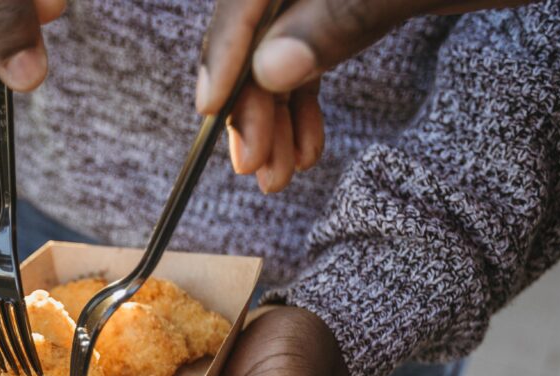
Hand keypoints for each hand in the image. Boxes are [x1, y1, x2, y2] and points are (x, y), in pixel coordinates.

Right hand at [197, 0, 532, 192]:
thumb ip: (349, 13)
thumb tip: (270, 67)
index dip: (225, 49)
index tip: (210, 111)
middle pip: (259, 23)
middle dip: (253, 100)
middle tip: (256, 167)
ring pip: (281, 43)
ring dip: (277, 113)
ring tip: (281, 174)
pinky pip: (312, 46)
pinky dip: (306, 100)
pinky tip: (308, 145)